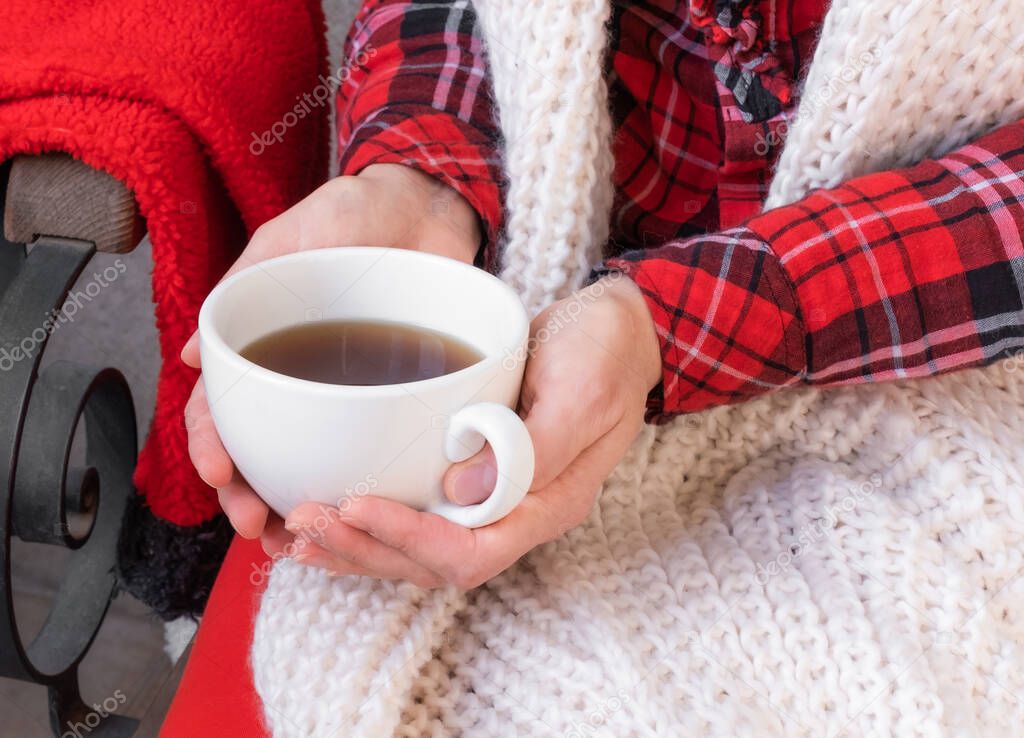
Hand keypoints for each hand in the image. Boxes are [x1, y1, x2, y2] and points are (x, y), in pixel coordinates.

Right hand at [183, 164, 482, 543]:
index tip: (222, 473)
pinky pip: (377, 448)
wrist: (431, 201)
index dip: (214, 444)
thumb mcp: (292, 237)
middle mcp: (303, 376)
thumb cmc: (356, 212)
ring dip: (300, 505)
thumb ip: (247, 285)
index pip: (222, 406)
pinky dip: (364, 486)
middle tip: (259, 524)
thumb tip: (192, 355)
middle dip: (251, 494)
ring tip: (299, 540)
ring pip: (313, 461)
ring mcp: (351, 392)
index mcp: (264, 345)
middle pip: (262, 448)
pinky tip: (362, 517)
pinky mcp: (401, 396)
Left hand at [282, 274, 661, 587]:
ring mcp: (494, 496)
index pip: (472, 552)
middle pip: (432, 562)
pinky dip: (370, 518)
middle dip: (365, 548)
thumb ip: (533, 449)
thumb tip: (459, 493)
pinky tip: (331, 508)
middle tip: (303, 522)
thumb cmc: (605, 354)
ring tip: (298, 532)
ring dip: (357, 543)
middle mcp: (516, 512)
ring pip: (418, 546)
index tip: (357, 505)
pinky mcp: (473, 472)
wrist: (617, 329)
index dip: (409, 539)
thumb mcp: (581, 392)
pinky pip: (418, 512)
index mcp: (548, 504)